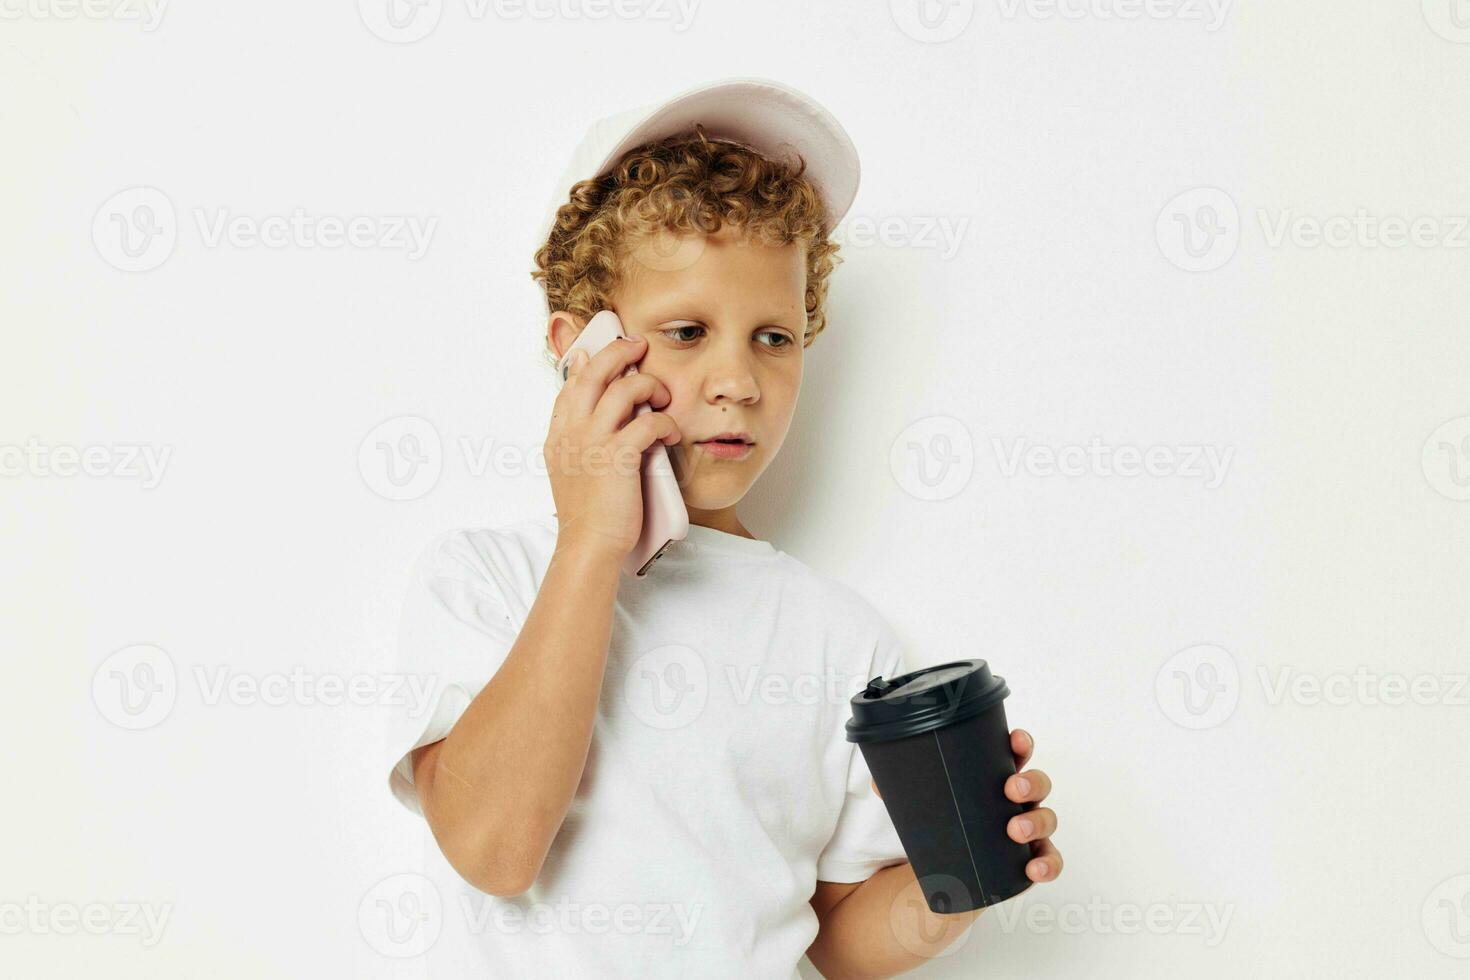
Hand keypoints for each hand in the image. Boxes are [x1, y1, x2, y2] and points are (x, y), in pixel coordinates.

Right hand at [545, 333, 680, 560]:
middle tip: (640, 346)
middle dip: (620, 351)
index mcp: (559, 432)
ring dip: (649, 386)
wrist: (589, 544)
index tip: (616, 354)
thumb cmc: (587, 509)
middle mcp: (572, 430)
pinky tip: (669, 435)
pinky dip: (664, 423)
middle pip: (595, 371)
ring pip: (625, 389)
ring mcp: (593, 442)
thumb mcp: (569, 465)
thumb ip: (576, 430)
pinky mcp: (619, 457)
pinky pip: (648, 422)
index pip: (574, 380)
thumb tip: (586, 404)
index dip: (595, 360)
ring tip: (663, 398)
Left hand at [870, 727, 1062, 883]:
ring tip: (1015, 830)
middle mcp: (1017, 801)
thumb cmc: (943, 824)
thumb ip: (900, 791)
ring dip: (1038, 821)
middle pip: (1038, 782)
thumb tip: (877, 782)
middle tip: (1010, 789)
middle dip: (1030, 782)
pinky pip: (1049, 859)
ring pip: (1047, 819)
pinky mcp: (1027, 859)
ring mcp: (1026, 829)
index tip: (1015, 740)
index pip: (1015, 753)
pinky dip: (1048, 863)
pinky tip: (1034, 868)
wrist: (946, 871)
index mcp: (994, 776)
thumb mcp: (922, 804)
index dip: (1021, 743)